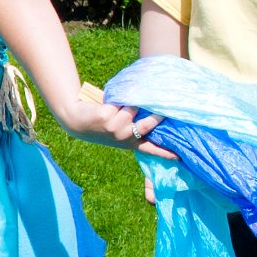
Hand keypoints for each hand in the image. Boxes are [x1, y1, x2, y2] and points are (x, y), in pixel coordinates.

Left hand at [59, 97, 173, 157]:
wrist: (76, 120)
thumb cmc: (102, 123)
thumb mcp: (119, 129)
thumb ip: (135, 125)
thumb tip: (155, 113)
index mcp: (129, 143)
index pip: (151, 149)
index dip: (165, 153)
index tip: (179, 157)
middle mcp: (124, 137)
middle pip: (148, 124)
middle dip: (156, 114)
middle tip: (164, 109)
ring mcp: (116, 128)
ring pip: (133, 107)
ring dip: (127, 102)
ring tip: (117, 106)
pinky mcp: (107, 116)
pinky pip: (121, 101)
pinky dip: (117, 98)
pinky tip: (108, 103)